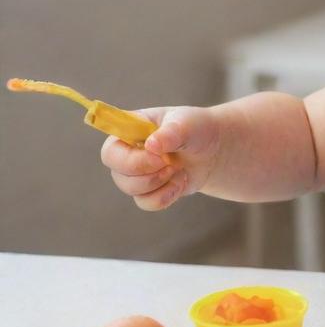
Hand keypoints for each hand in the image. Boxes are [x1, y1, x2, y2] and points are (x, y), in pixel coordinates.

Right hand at [100, 106, 220, 210]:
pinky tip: (180, 181)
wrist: (212, 149)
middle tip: (171, 163)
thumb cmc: (195, 129)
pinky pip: (146, 202)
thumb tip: (151, 145)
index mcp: (129, 131)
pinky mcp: (148, 190)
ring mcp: (135, 173)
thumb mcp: (186, 124)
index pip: (110, 151)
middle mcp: (126, 153)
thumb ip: (170, 132)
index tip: (158, 156)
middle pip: (118, 174)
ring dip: (160, 183)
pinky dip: (167, 195)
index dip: (131, 160)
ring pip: (132, 190)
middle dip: (149, 173)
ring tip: (179, 169)